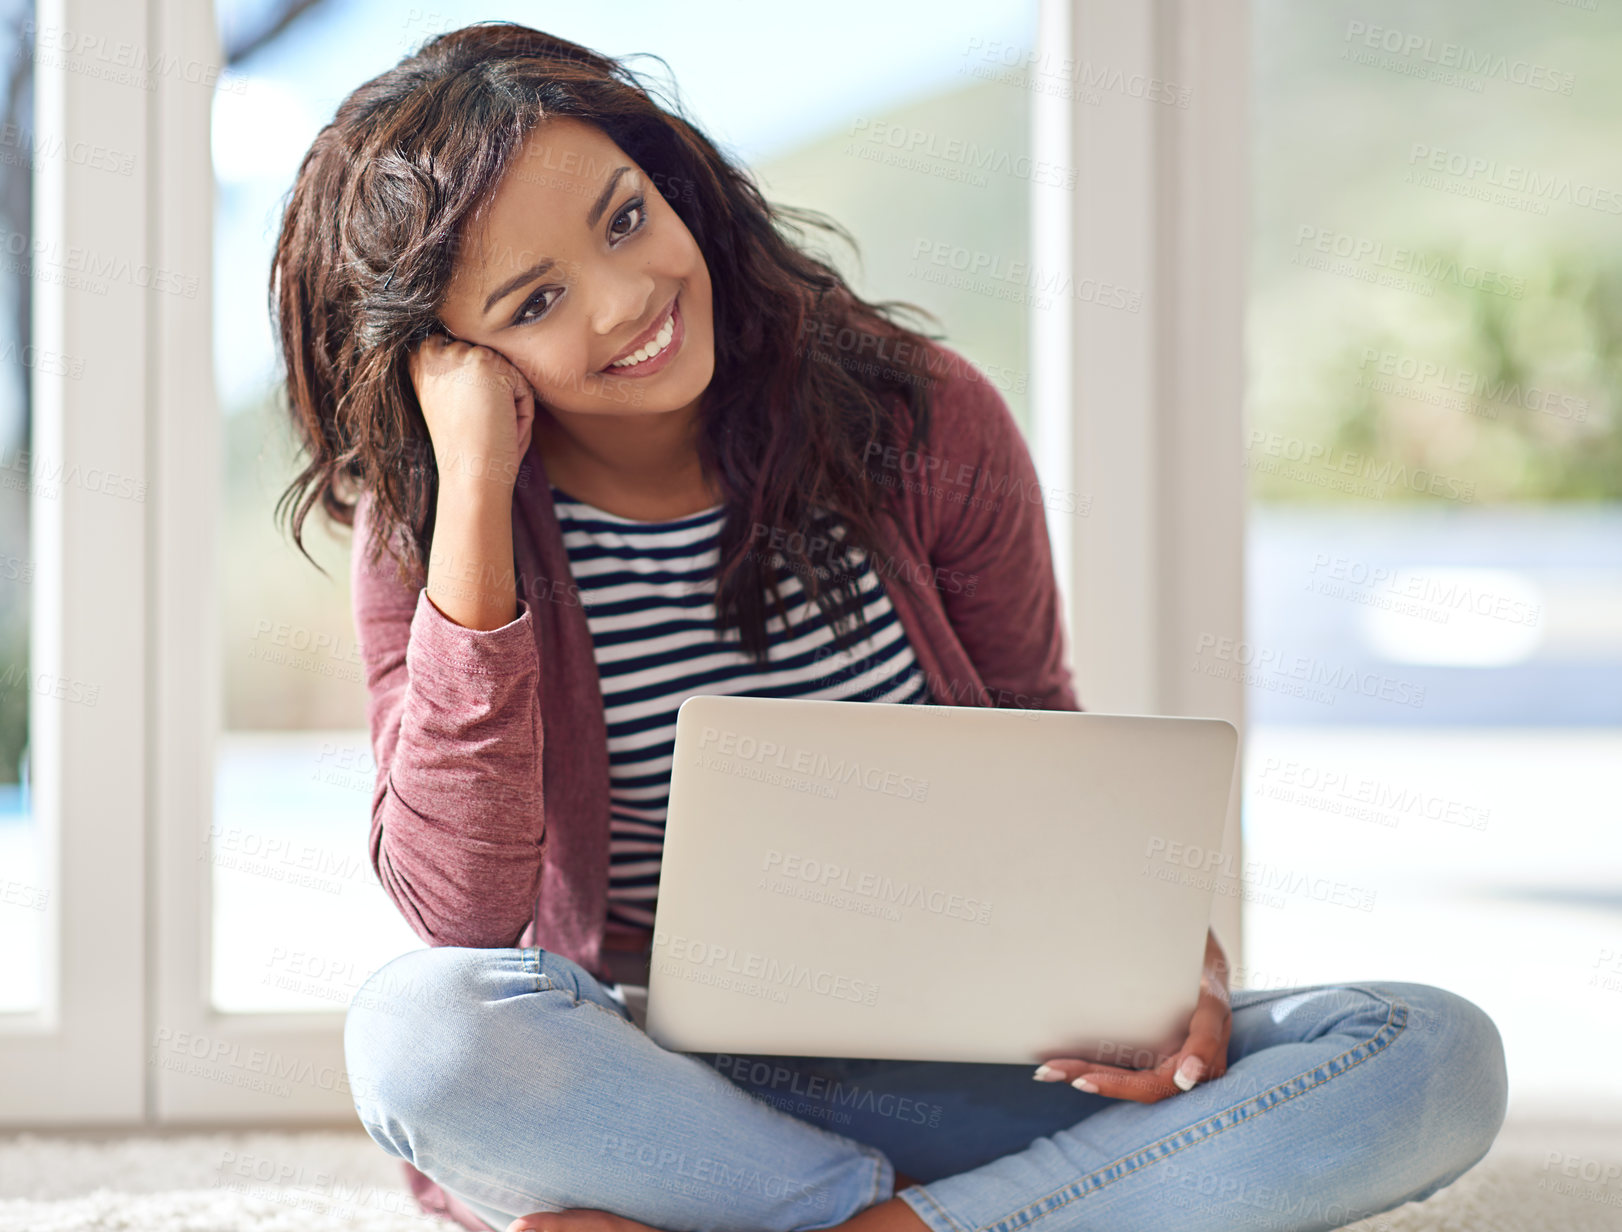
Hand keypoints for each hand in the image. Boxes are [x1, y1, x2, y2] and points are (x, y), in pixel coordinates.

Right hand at [409, 332, 535, 493]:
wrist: (470, 478)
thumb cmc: (468, 452)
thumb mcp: (456, 403)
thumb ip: (464, 372)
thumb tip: (489, 343)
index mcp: (418, 359)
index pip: (473, 361)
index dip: (480, 399)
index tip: (466, 424)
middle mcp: (431, 350)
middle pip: (492, 368)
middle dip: (496, 401)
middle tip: (478, 430)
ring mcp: (457, 353)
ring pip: (509, 375)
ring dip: (509, 407)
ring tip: (489, 430)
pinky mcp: (484, 362)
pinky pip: (523, 385)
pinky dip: (522, 411)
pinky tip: (500, 428)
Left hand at [1032, 927, 1232, 1102]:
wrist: (1199, 966)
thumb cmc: (1186, 947)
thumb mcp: (1187, 937)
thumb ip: (1172, 931)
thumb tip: (1142, 892)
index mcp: (1213, 1008)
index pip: (1208, 1036)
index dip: (1198, 1056)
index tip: (1184, 1076)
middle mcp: (1204, 1045)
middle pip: (1162, 1078)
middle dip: (1115, 1082)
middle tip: (1072, 1076)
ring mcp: (1185, 1061)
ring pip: (1143, 1085)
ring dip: (1095, 1080)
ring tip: (1048, 1071)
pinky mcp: (1161, 1063)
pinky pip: (1132, 1078)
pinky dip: (1098, 1075)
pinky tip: (1065, 1072)